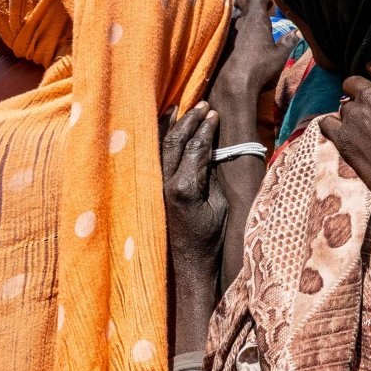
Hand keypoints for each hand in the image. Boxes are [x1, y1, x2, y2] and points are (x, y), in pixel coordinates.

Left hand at [160, 102, 225, 354]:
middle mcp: (163, 184)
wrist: (188, 265)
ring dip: (170, 124)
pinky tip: (163, 128)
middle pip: (175, 141)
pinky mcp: (149, 191)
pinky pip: (151, 156)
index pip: (196, 147)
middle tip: (203, 105)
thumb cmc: (209, 238)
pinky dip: (157, 139)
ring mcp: (153, 187)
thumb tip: (213, 150)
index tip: (215, 113)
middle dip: (189, 120)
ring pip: (159, 145)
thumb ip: (213, 175)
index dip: (206, 128)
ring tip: (180, 107)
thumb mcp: (221, 205)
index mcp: (184, 187)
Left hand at [208, 0, 300, 147]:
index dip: (263, 1)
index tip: (269, 6)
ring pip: (236, 25)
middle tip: (263, 26)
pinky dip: (235, 42)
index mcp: (256, 21)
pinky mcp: (218, 47)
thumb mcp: (281, 55)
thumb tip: (297, 32)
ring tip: (252, 40)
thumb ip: (289, 41)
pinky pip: (228, 38)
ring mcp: (227, 35)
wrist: (234, 86)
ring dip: (244, 30)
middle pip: (246, 12)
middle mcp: (239, 23)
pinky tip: (240, 53)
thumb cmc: (261, 67)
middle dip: (254, 17)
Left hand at [319, 63, 370, 225]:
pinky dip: (332, 125)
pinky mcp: (343, 139)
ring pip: (342, 104)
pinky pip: (326, 123)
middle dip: (360, 89)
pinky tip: (342, 131)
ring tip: (363, 124)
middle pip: (353, 81)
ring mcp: (354, 116)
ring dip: (351, 110)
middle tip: (370, 105)